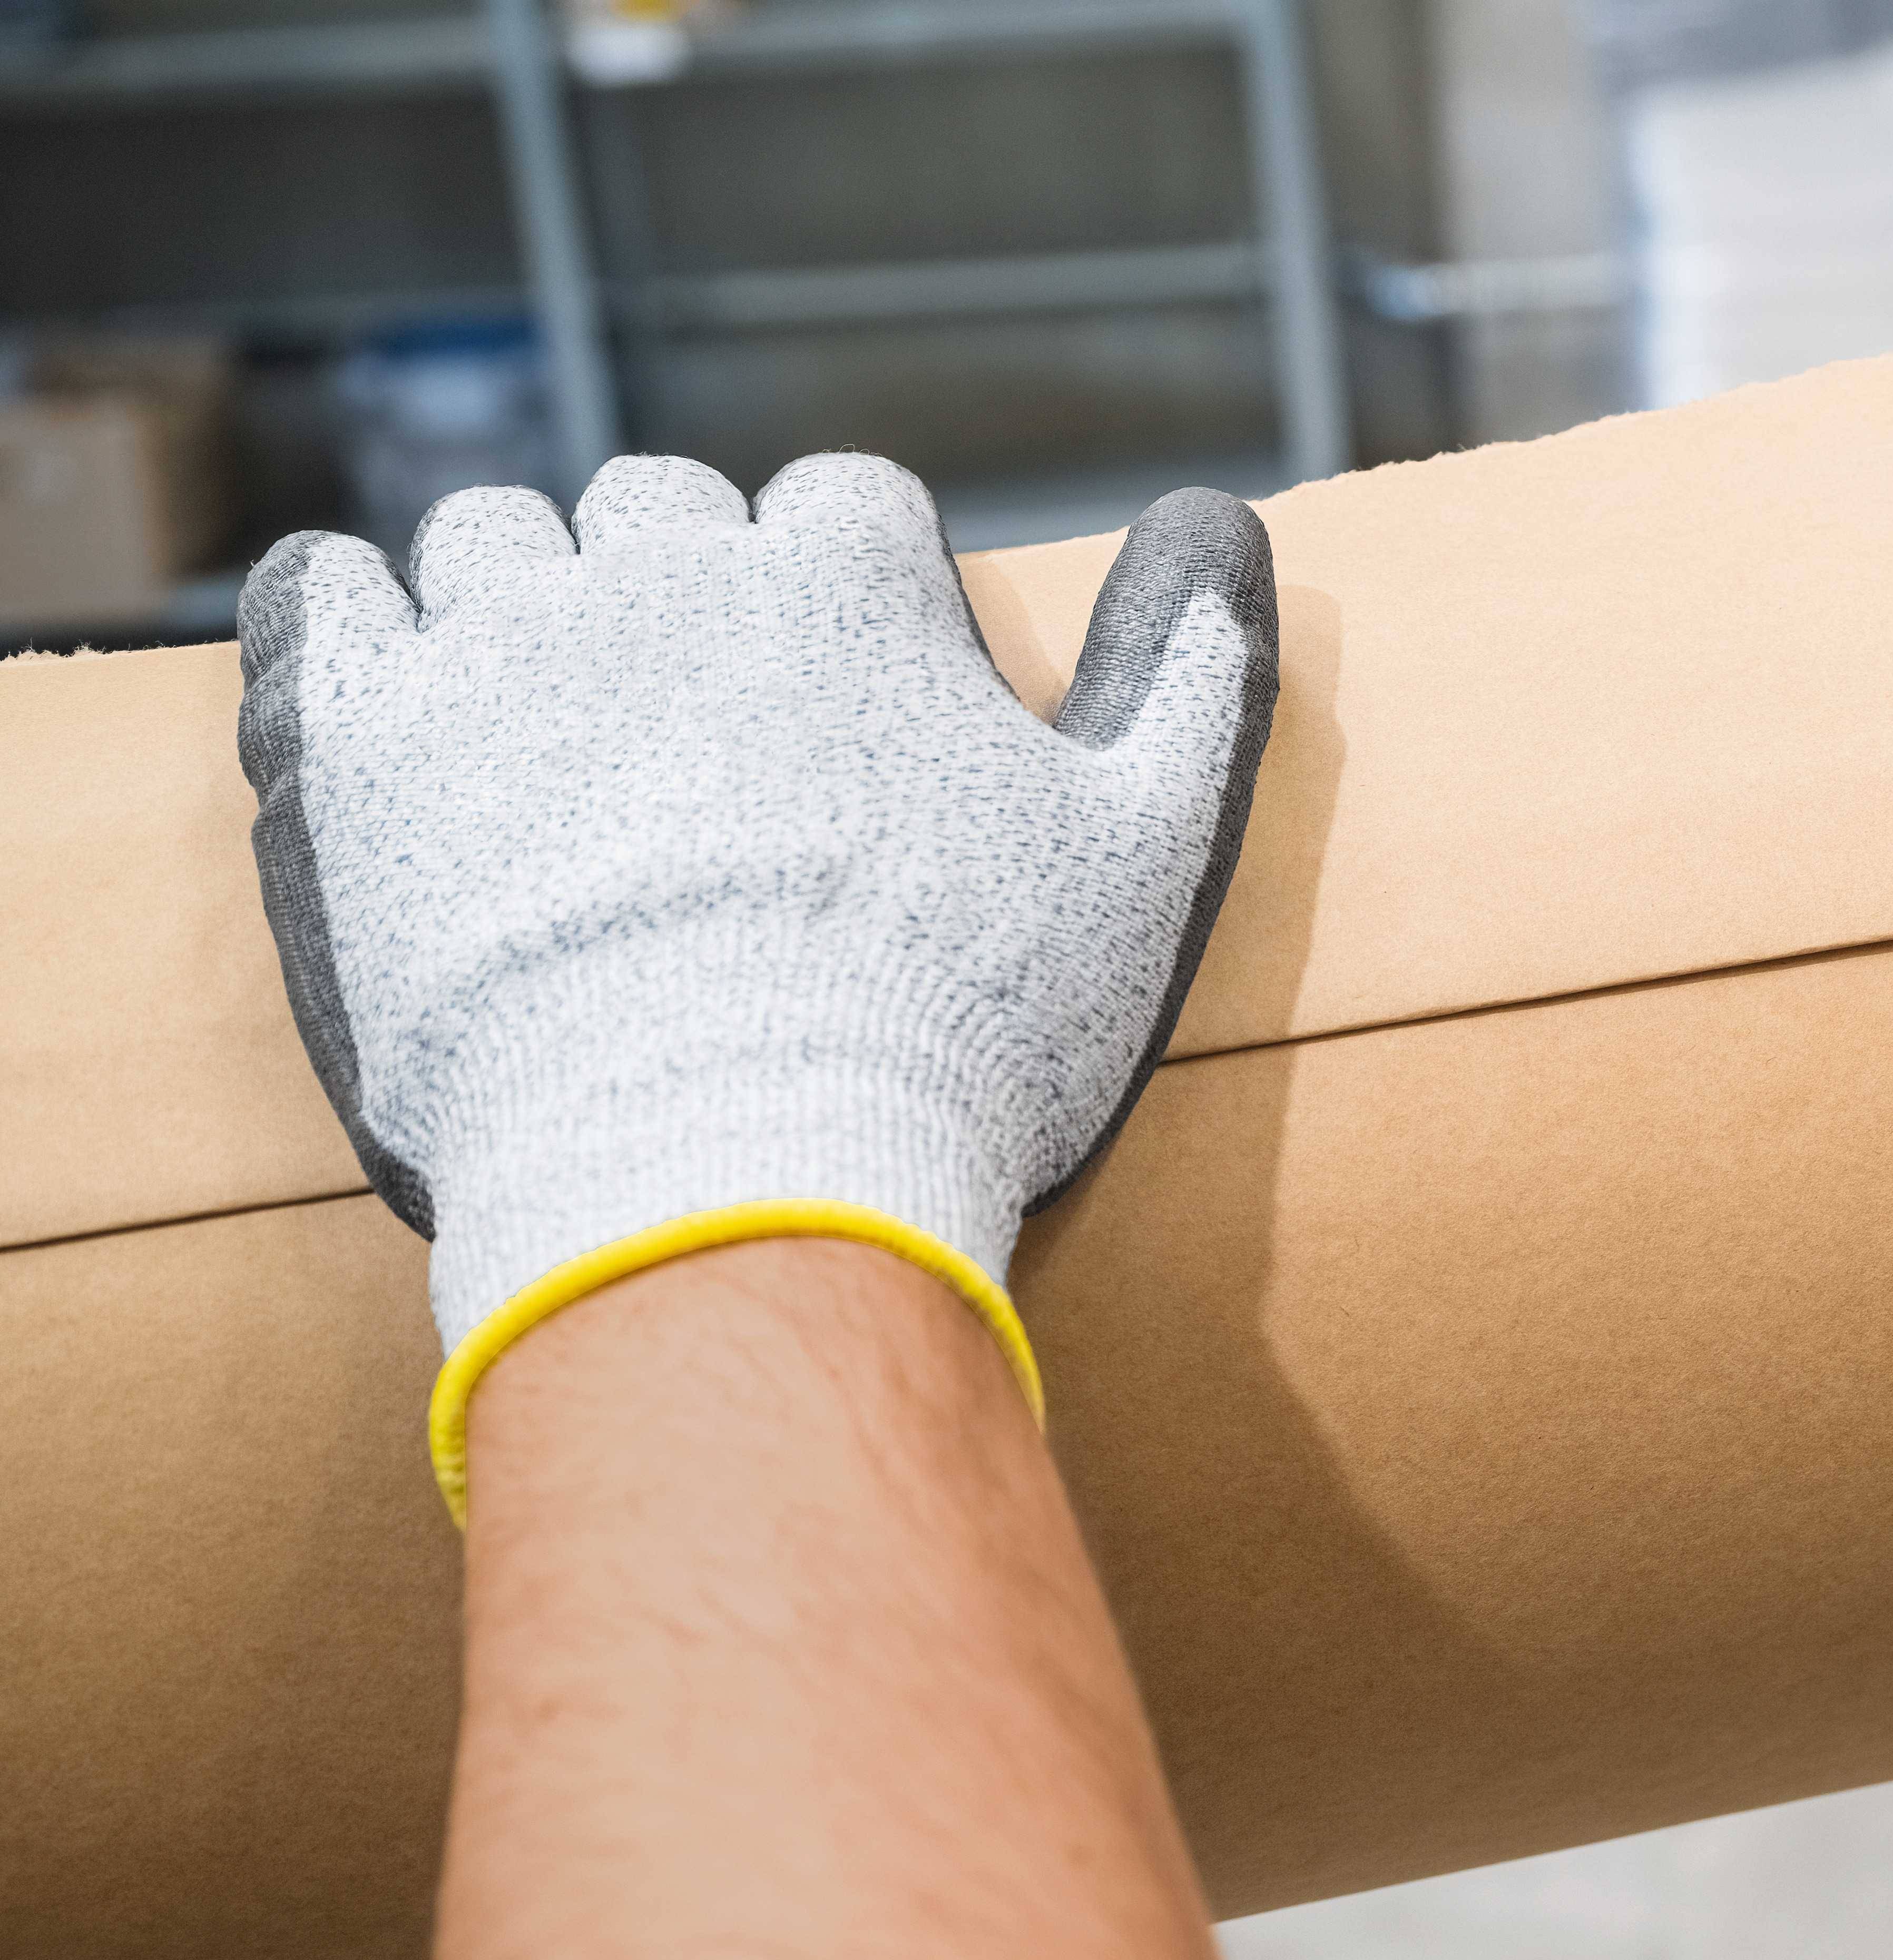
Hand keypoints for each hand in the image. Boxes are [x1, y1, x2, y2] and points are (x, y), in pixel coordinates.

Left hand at [234, 451, 1276, 1510]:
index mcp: (845, 579)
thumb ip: (1196, 678)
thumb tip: (1225, 528)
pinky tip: (387, 672)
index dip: (864, 608)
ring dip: (530, 604)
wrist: (735, 1173)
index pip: (851, 512)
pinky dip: (349, 613)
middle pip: (667, 512)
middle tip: (710, 755)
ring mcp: (501, 642)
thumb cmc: (963, 1029)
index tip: (862, 724)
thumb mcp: (1145, 856)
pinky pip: (325, 596)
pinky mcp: (365, 734)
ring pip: (500, 538)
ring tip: (556, 738)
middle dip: (691, 601)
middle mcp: (665, 568)